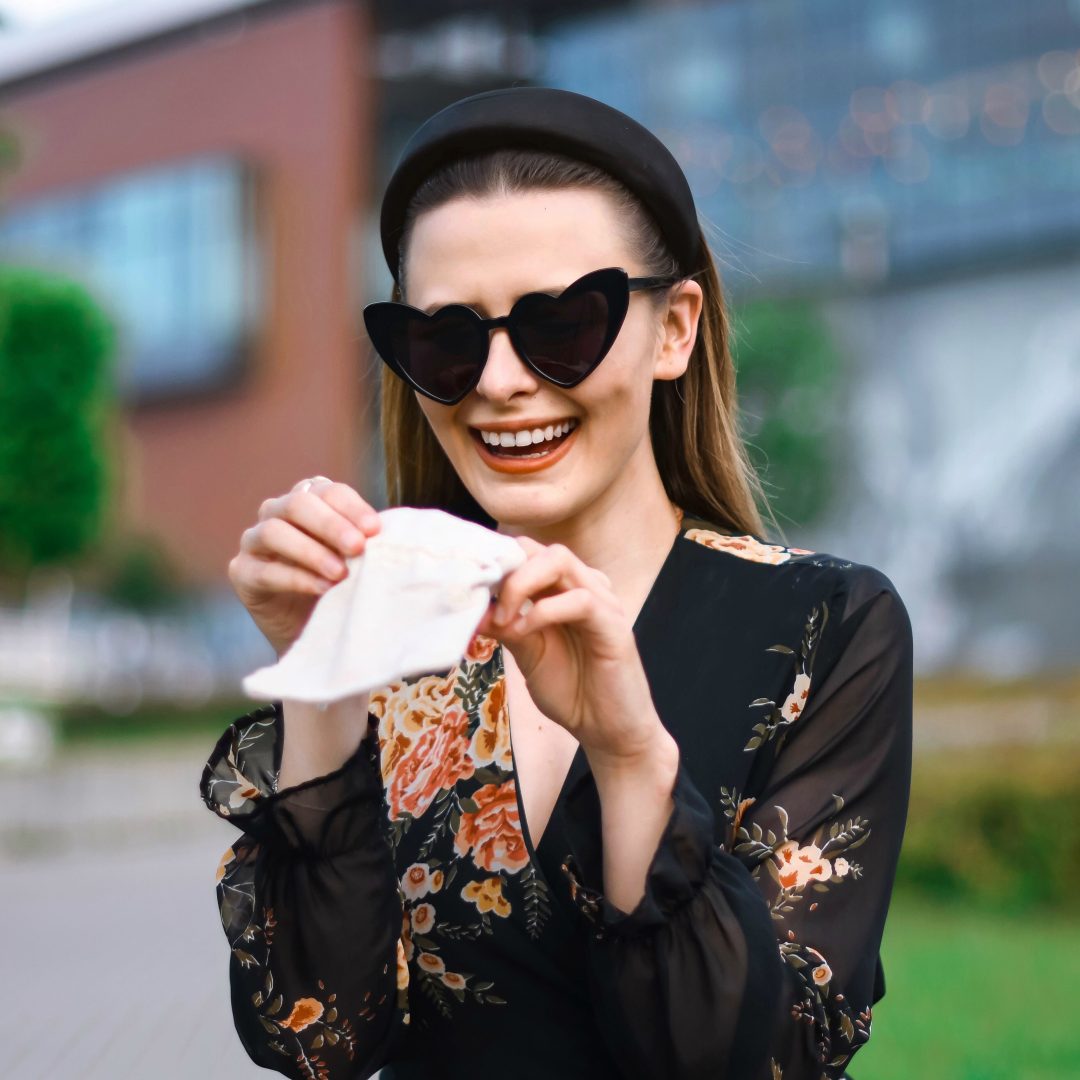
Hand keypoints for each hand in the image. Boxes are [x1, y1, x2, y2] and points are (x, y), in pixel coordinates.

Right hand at [228, 477, 381, 657]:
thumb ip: (364, 541)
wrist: (317, 630)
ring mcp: (254, 540)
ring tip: (340, 573)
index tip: (375, 530)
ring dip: (311, 551)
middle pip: (299, 504)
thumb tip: (388, 533)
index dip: (351, 507)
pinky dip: (295, 578)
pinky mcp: (242, 572)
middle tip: (358, 547)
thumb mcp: (358, 560)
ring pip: (275, 531)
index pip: (328, 491)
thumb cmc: (342, 586)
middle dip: (331, 524)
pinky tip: (321, 589)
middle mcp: (277, 512)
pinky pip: (264, 570)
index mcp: (309, 499)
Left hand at [472, 536, 667, 767]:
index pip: (528, 552)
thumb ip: (505, 625)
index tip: (467, 585)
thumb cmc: (571, 689)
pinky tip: (524, 631)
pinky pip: (580, 600)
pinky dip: (544, 611)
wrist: (606, 730)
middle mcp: (584, 586)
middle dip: (506, 570)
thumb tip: (471, 606)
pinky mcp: (614, 625)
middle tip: (484, 602)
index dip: (496, 561)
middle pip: (541, 549)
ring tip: (503, 618)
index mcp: (562, 589)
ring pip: (560, 561)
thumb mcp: (526, 653)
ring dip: (521, 584)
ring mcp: (602, 601)